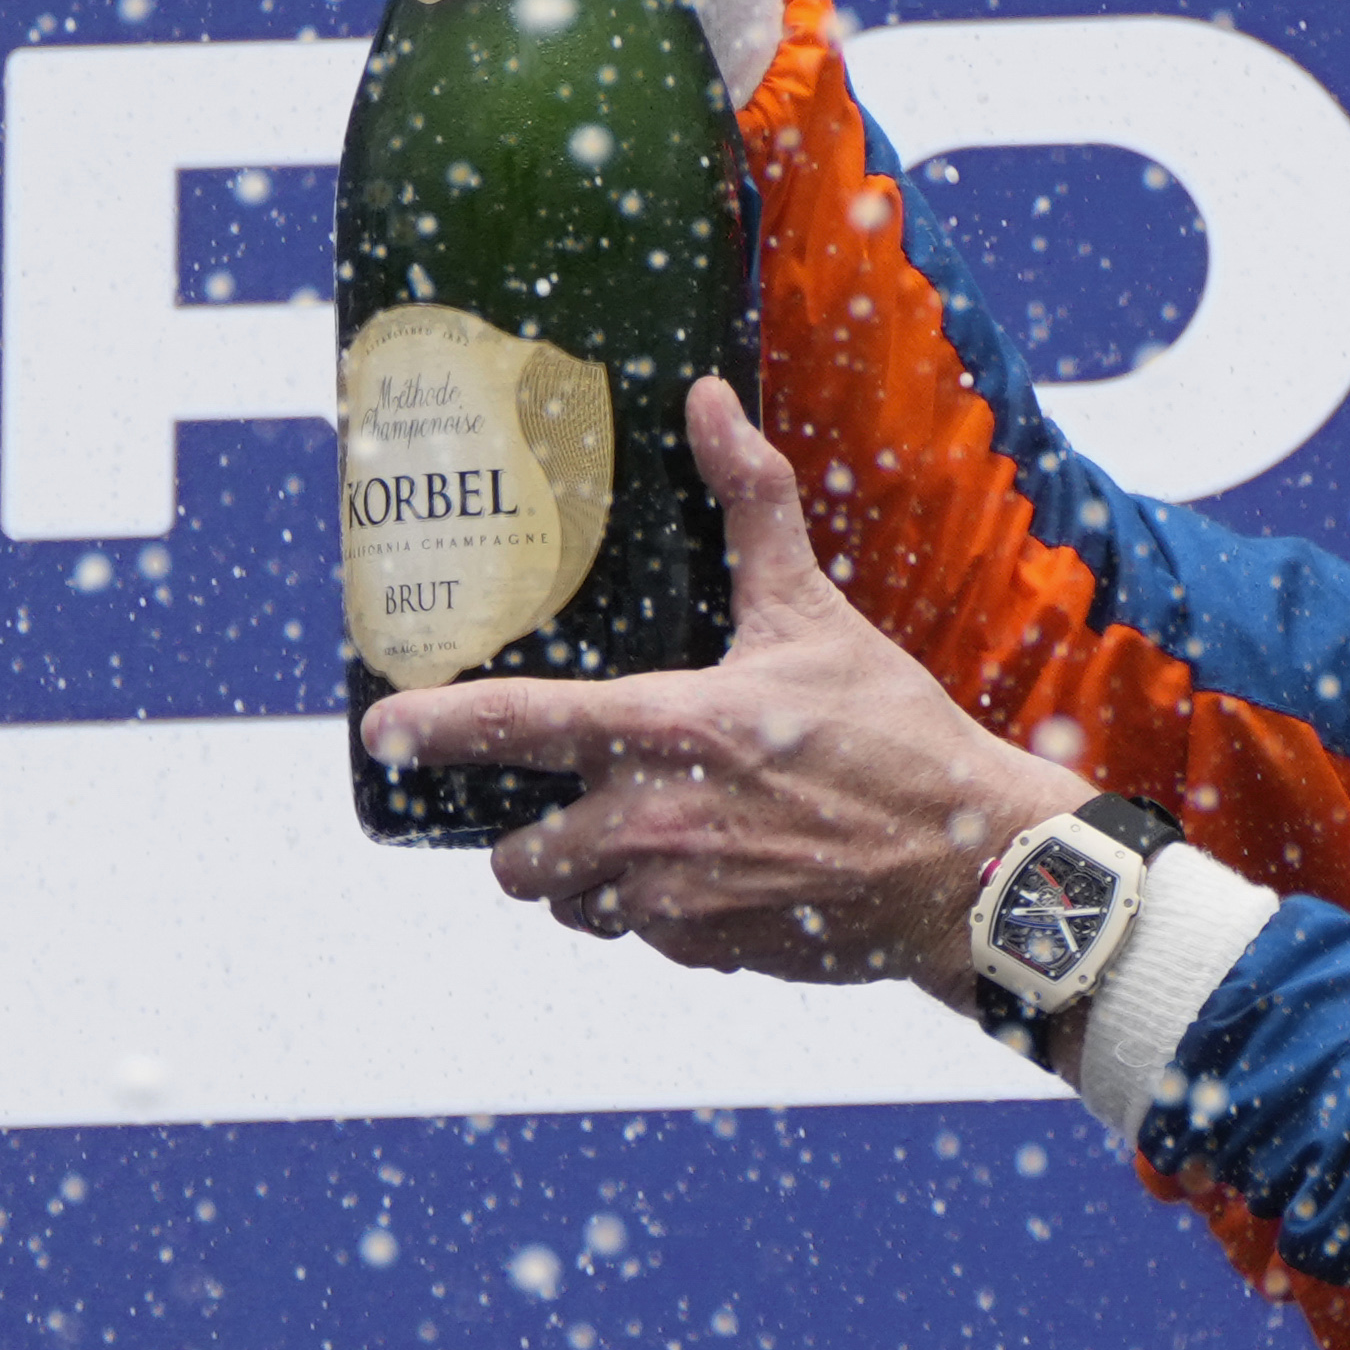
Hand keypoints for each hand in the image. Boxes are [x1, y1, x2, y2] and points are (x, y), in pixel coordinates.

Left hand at [356, 379, 1090, 1002]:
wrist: (970, 869)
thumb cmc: (892, 736)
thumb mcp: (814, 614)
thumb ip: (750, 508)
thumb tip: (708, 400)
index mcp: (669, 729)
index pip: (516, 727)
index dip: (433, 730)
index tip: (379, 733)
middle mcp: (655, 822)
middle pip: (518, 856)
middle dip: (525, 838)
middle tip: (563, 806)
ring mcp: (679, 897)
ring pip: (575, 905)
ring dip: (589, 881)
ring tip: (645, 838)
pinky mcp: (709, 949)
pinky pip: (644, 936)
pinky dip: (659, 911)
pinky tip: (714, 872)